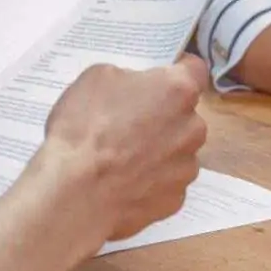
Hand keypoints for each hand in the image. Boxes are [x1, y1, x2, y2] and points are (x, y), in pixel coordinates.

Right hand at [35, 57, 207, 241]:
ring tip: (121, 160)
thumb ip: (129, 79)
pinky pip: (166, 183)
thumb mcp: (96, 79)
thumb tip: (137, 91)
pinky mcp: (176, 201)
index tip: (157, 79)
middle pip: (185, 115)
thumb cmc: (84, 128)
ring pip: (177, 151)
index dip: (176, 70)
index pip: (194, 69)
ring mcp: (187, 168)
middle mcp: (193, 128)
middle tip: (128, 123)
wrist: (75, 194)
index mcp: (178, 91)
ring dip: (158, 151)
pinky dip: (149, 181)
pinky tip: (122, 183)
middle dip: (163, 116)